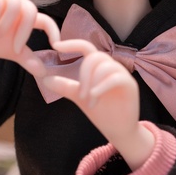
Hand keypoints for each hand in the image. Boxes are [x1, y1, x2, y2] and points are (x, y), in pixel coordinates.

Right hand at [0, 0, 58, 117]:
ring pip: (15, 1)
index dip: (53, 31)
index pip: (45, 20)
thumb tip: (44, 73)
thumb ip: (29, 59)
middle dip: (24, 31)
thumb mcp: (14, 52)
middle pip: (30, 10)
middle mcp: (18, 5)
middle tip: (15, 49)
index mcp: (27, 18)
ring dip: (8, 20)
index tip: (56, 46)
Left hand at [42, 39, 154, 169]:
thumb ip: (65, 86)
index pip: (86, 47)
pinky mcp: (130, 85)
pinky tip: (95, 98)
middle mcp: (111, 67)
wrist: (117, 130)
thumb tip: (45, 79)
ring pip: (104, 67)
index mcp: (98, 67)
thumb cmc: (101, 112)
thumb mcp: (79, 97)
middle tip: (81, 95)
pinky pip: (116, 78)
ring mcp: (122, 75)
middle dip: (84, 75)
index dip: (72, 44)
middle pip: (94, 57)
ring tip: (90, 101)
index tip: (56, 46)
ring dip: (92, 84)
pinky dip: (102, 87)